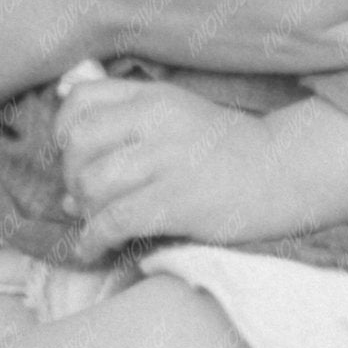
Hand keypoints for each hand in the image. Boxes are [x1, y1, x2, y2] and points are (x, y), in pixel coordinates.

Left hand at [56, 74, 306, 258]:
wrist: (284, 172)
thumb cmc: (227, 149)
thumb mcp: (178, 115)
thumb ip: (126, 123)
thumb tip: (66, 168)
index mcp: (154, 97)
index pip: (81, 101)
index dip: (64, 131)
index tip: (73, 154)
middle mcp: (156, 122)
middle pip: (79, 145)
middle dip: (72, 176)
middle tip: (87, 195)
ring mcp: (167, 162)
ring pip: (93, 185)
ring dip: (85, 210)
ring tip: (97, 220)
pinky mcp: (177, 202)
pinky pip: (114, 221)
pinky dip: (93, 240)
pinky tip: (93, 249)